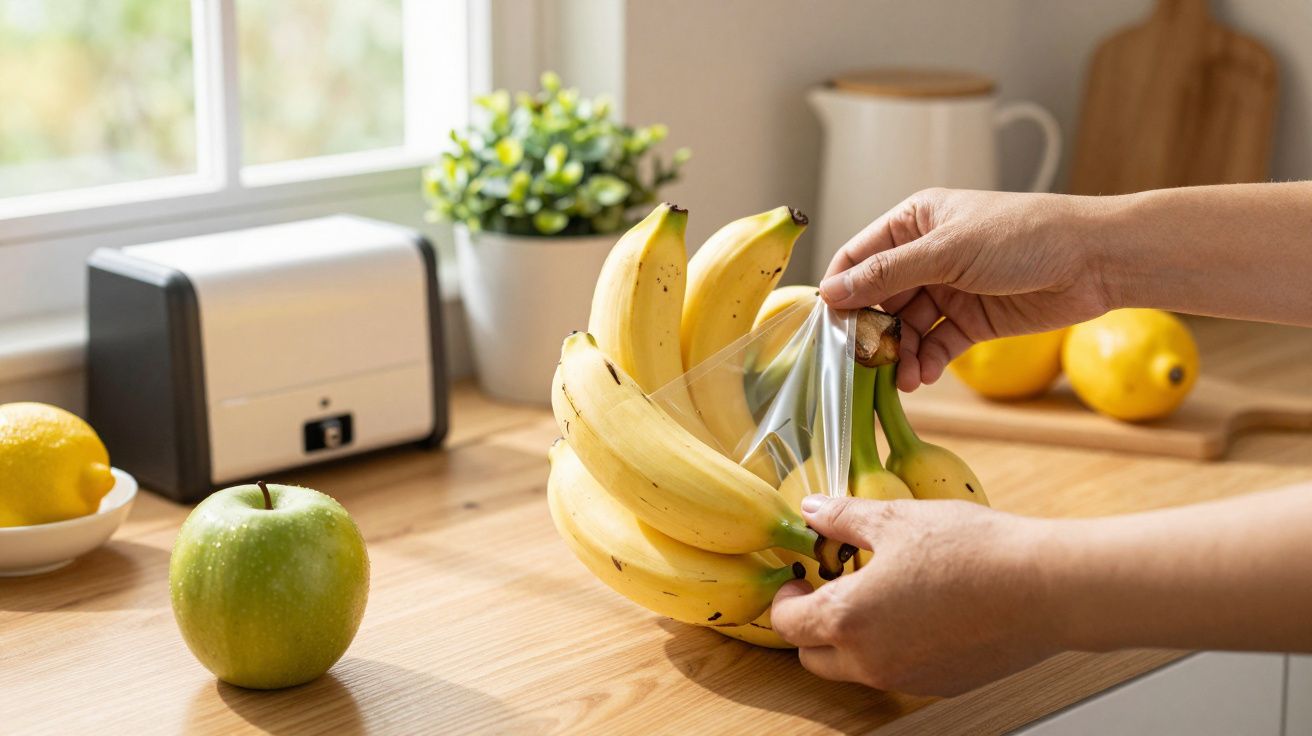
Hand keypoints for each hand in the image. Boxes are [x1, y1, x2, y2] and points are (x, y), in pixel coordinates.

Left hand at [771, 495, 1058, 695]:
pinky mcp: (940, 685)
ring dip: (850, 640)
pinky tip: (916, 612)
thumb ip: (843, 517)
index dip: (786, 598)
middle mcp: (870, 660)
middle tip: (829, 589)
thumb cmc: (971, 550)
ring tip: (876, 595)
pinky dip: (891, 650)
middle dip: (811, 625)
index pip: (787, 623)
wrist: (1043, 588)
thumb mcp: (895, 519)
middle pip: (813, 656)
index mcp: (847, 618)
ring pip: (854, 669)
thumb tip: (811, 510)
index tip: (800, 578)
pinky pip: (896, 673)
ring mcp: (906, 679)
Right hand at [821, 188, 1113, 390]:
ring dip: (900, 354)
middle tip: (865, 362)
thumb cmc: (1025, 235)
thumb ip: (888, 273)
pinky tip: (922, 377)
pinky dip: (926, 362)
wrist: (1095, 260)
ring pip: (907, 327)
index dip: (842, 290)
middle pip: (880, 298)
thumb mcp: (948, 250)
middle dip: (873, 331)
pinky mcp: (972, 320)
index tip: (830, 325)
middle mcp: (927, 255)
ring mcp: (950, 289)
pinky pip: (936, 344)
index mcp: (915, 222)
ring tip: (903, 377)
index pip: (860, 257)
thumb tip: (832, 291)